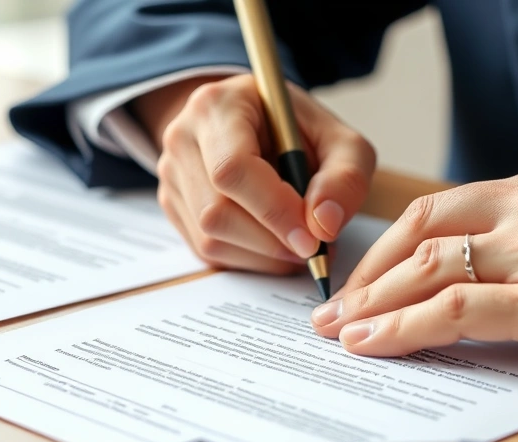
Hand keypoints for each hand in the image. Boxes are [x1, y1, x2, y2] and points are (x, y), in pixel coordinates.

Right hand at [133, 74, 375, 273]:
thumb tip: (323, 225)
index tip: (312, 239)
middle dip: (272, 241)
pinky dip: (249, 259)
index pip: (233, 168)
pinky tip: (275, 243)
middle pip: (216, 212)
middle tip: (314, 247)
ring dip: (263, 255)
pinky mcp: (174, 207)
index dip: (274, 211)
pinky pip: (207, 251)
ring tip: (299, 243)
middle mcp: (183, 138)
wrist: (257, 125)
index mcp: (218, 106)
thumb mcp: (341, 142)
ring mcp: (172, 175)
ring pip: (209, 238)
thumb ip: (345, 178)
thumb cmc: (299, 132)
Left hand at [310, 160, 517, 393]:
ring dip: (374, 304)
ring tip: (341, 332)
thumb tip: (476, 273)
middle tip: (335, 309)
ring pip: (429, 269)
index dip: (389, 246)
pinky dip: (404, 329)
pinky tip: (374, 344)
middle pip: (420, 232)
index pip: (440, 208)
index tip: (363, 279)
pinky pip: (455, 310)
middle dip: (368, 275)